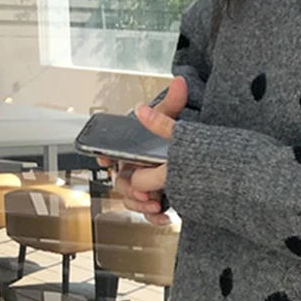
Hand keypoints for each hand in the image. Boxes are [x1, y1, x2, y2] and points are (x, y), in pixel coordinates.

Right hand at [105, 76, 186, 224]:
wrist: (196, 158)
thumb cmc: (175, 137)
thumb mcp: (174, 120)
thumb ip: (175, 103)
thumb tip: (181, 82)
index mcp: (131, 150)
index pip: (110, 153)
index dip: (104, 155)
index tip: (105, 157)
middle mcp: (133, 169)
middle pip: (121, 181)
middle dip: (129, 188)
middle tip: (143, 192)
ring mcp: (144, 186)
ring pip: (132, 199)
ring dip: (140, 205)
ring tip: (155, 205)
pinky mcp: (156, 199)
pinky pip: (148, 212)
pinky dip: (154, 217)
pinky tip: (164, 217)